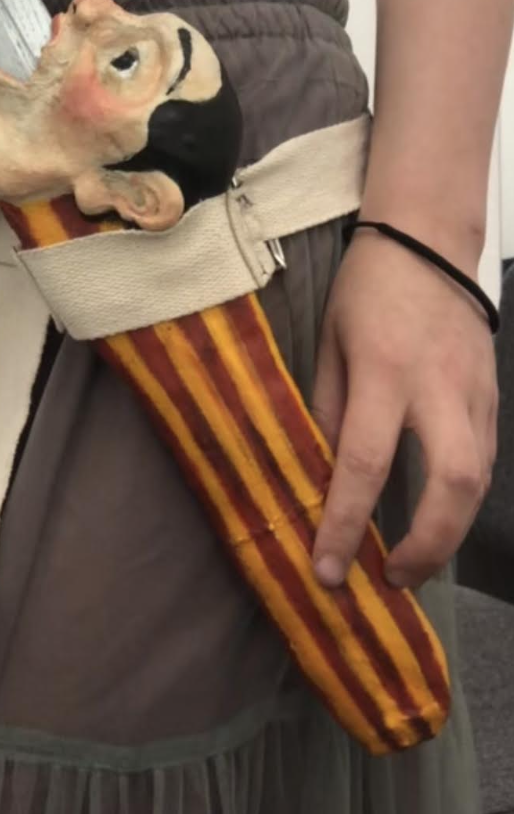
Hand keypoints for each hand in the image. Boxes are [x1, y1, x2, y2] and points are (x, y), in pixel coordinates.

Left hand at [310, 228, 497, 589]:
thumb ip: (329, 408)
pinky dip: (463, 498)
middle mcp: (436, 388)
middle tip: (392, 577)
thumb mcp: (330, 342)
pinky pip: (485, 459)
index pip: (363, 464)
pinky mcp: (493, 394)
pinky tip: (438, 515)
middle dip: (426, 545)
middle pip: (451, 484)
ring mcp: (474, 393)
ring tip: (412, 561)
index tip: (327, 570)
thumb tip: (324, 471)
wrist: (430, 239)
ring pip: (478, 480)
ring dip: (449, 532)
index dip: (345, 524)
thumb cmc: (368, 288)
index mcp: (383, 373)